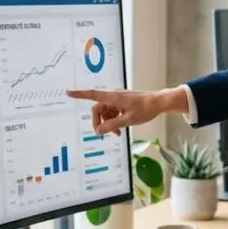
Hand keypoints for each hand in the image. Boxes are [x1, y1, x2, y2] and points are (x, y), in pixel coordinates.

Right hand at [66, 87, 186, 134]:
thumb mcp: (128, 120)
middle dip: (99, 122)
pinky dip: (113, 121)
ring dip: (108, 123)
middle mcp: (113, 96)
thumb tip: (98, 131)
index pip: (93, 95)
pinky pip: (112, 112)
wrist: (159, 103)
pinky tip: (120, 129)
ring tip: (117, 133)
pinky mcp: (122, 103)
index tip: (68, 93)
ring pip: (105, 112)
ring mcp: (117, 99)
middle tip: (103, 134)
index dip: (80, 95)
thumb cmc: (145, 109)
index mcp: (113, 97)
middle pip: (98, 109)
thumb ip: (112, 126)